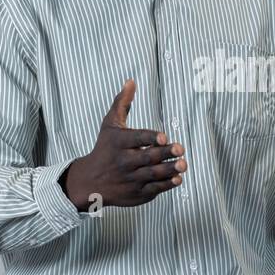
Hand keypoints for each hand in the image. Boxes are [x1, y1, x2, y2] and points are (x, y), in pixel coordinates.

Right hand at [60, 80, 186, 209]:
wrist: (90, 182)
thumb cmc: (104, 149)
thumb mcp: (109, 126)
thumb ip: (122, 104)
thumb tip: (131, 81)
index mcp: (118, 143)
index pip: (137, 139)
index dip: (151, 138)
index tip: (165, 137)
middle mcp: (123, 161)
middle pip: (148, 157)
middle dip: (165, 153)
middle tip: (180, 148)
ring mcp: (130, 178)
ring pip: (153, 174)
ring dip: (170, 169)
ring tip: (183, 164)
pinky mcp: (136, 193)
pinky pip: (154, 189)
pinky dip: (166, 185)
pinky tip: (178, 178)